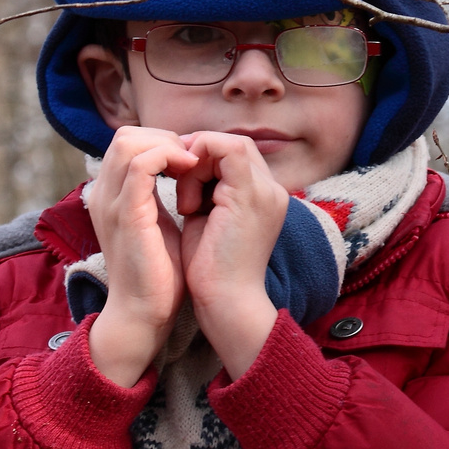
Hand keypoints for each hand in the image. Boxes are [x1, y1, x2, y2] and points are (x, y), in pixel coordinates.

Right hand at [83, 126, 198, 386]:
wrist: (145, 312)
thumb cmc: (159, 273)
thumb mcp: (159, 222)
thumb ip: (161, 195)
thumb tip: (184, 171)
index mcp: (110, 195)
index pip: (127, 143)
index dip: (161, 142)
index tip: (191, 162)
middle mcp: (104, 193)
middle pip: (126, 136)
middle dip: (165, 138)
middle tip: (194, 161)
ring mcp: (112, 202)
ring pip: (130, 142)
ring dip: (169, 145)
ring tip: (194, 165)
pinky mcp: (127, 213)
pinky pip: (141, 164)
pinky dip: (169, 157)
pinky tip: (191, 171)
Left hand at [176, 132, 286, 377]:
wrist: (225, 303)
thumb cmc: (210, 270)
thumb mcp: (207, 219)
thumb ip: (203, 190)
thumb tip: (183, 167)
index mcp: (264, 198)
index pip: (236, 154)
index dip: (205, 157)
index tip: (178, 179)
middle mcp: (272, 190)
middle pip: (235, 145)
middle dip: (199, 156)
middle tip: (175, 183)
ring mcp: (266, 191)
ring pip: (229, 145)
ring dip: (196, 165)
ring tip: (184, 204)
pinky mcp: (251, 194)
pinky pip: (225, 151)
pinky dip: (198, 166)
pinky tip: (187, 203)